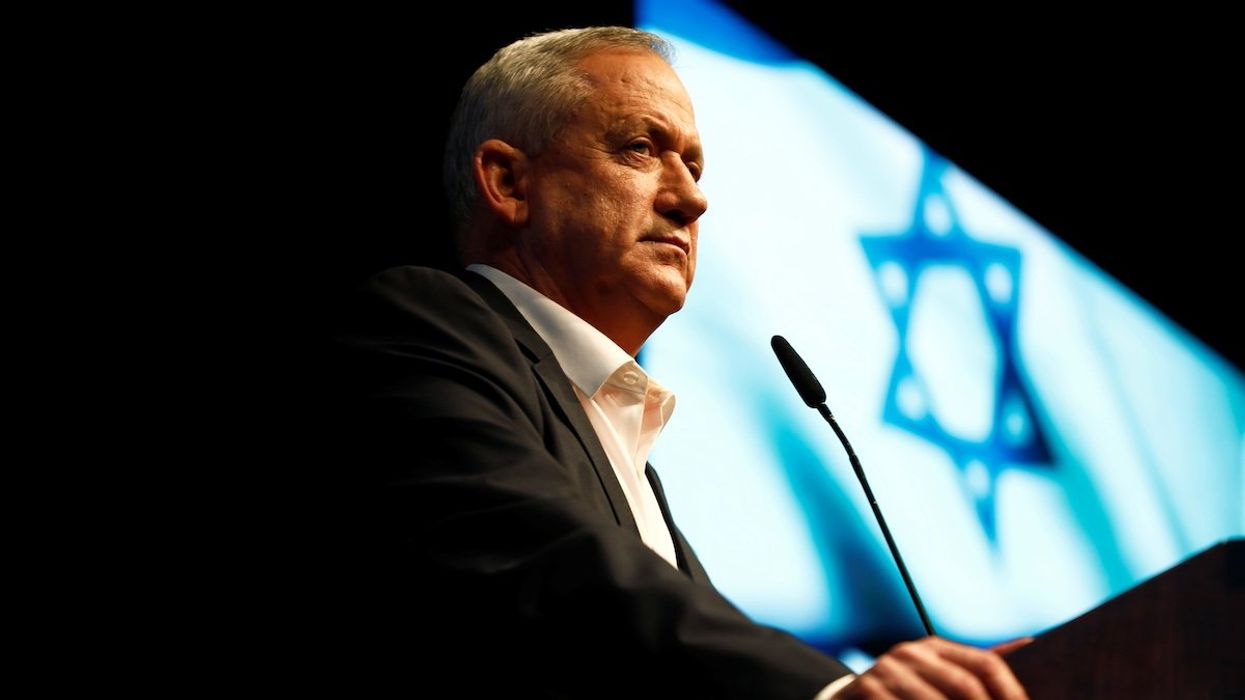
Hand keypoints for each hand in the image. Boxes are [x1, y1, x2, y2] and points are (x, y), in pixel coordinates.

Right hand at [837, 636, 1027, 698]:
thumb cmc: (903, 693)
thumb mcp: (936, 674)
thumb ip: (975, 666)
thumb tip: (1028, 644)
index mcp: (934, 648)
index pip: (985, 663)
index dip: (1011, 691)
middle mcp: (911, 653)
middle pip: (966, 685)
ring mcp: (887, 671)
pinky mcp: (868, 690)